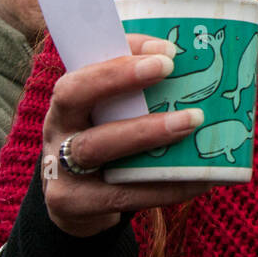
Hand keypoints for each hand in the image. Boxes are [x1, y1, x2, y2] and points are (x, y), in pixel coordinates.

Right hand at [42, 33, 212, 237]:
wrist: (78, 204)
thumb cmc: (108, 139)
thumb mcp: (113, 112)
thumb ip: (140, 88)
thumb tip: (191, 64)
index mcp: (67, 99)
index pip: (84, 65)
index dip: (119, 57)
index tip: (165, 51)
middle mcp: (56, 128)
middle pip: (75, 96)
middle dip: (122, 78)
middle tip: (170, 68)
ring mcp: (59, 168)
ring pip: (97, 145)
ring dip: (146, 131)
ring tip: (192, 121)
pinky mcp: (75, 205)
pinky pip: (123, 194)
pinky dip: (164, 186)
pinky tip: (201, 177)